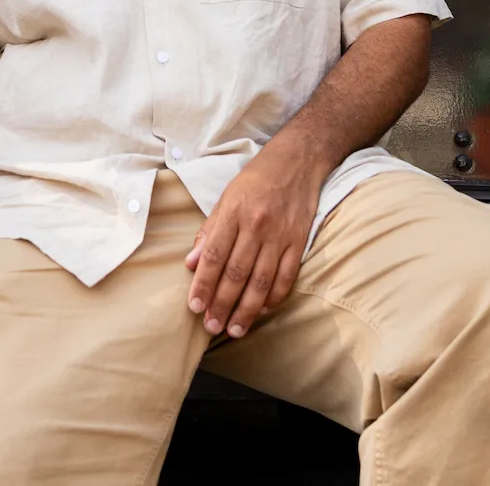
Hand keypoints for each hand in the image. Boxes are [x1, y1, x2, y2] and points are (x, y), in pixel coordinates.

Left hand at [183, 138, 322, 338]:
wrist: (297, 160)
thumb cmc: (256, 179)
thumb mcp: (226, 198)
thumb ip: (209, 231)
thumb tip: (190, 263)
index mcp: (233, 212)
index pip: (214, 255)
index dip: (203, 284)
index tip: (194, 306)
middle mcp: (256, 225)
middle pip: (236, 273)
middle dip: (222, 304)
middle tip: (211, 326)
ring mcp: (280, 235)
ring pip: (261, 281)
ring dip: (246, 310)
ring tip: (234, 329)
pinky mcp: (299, 241)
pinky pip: (286, 276)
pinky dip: (274, 297)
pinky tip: (262, 311)